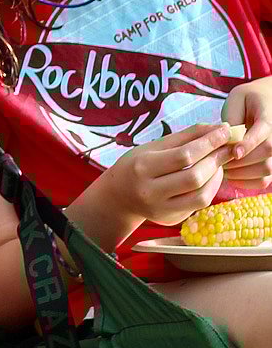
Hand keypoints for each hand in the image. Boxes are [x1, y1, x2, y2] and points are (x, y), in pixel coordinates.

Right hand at [104, 122, 237, 226]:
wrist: (119, 195)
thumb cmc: (137, 165)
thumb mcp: (153, 147)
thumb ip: (185, 137)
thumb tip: (216, 128)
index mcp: (142, 167)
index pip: (183, 155)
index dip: (208, 143)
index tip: (225, 131)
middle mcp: (150, 191)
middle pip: (194, 177)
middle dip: (216, 160)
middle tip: (228, 147)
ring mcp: (161, 209)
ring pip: (201, 196)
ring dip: (217, 177)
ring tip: (219, 163)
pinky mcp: (171, 219)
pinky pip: (198, 205)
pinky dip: (210, 189)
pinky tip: (210, 177)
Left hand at [222, 76, 271, 188]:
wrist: (266, 100)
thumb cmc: (247, 100)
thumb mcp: (238, 99)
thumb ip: (233, 118)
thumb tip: (225, 139)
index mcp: (269, 118)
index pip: (263, 134)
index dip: (248, 144)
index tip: (234, 152)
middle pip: (265, 154)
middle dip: (240, 160)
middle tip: (217, 160)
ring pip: (267, 170)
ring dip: (242, 172)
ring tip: (222, 167)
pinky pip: (265, 181)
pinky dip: (248, 182)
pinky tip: (231, 176)